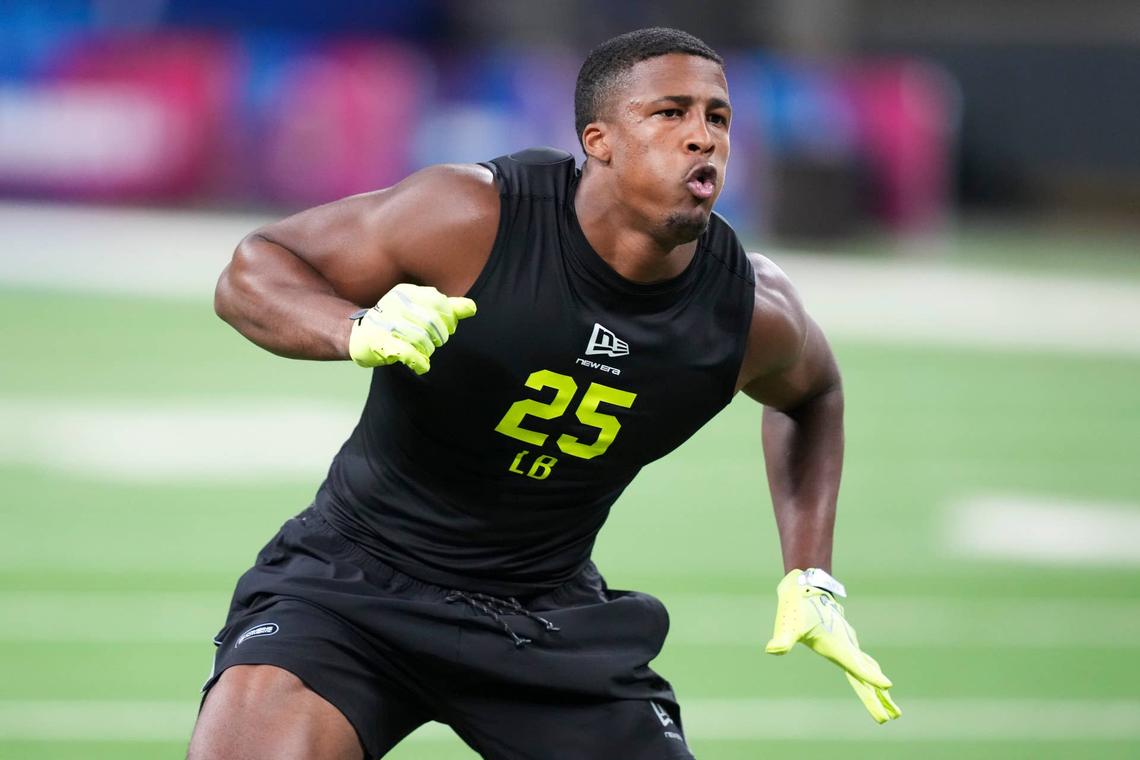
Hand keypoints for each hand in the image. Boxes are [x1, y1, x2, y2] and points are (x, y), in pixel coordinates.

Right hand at [348, 284, 476, 373]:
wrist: (361, 335)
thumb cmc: (397, 321)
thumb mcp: (421, 310)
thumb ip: (448, 308)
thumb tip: (472, 308)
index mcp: (407, 292)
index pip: (439, 302)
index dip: (448, 319)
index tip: (447, 329)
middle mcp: (395, 303)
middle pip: (432, 321)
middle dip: (439, 336)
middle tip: (434, 342)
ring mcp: (385, 322)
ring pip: (421, 338)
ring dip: (427, 349)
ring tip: (423, 351)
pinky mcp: (377, 342)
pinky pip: (406, 352)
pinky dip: (419, 361)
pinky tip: (423, 365)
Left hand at [764, 569, 900, 723]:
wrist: (804, 583)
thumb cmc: (796, 605)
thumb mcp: (789, 623)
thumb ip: (783, 639)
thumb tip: (772, 649)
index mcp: (837, 646)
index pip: (857, 666)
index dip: (871, 677)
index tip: (888, 686)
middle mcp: (846, 645)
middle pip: (865, 676)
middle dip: (879, 698)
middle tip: (893, 717)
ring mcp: (847, 642)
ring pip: (866, 668)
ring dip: (877, 688)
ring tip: (891, 707)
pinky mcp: (843, 640)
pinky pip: (861, 661)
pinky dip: (869, 673)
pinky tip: (872, 677)